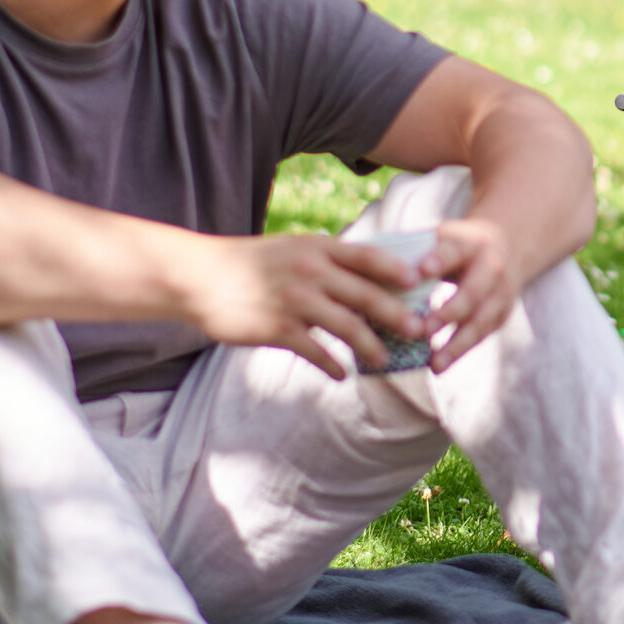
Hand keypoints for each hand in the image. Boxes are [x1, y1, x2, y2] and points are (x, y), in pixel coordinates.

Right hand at [185, 233, 429, 378]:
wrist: (201, 277)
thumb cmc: (252, 263)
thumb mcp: (294, 248)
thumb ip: (327, 259)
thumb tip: (366, 274)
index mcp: (318, 248)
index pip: (370, 256)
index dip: (398, 270)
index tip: (421, 283)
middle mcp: (311, 271)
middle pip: (367, 295)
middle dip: (398, 315)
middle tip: (420, 331)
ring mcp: (295, 300)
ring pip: (347, 327)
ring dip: (371, 346)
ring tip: (385, 360)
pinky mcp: (277, 328)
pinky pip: (315, 351)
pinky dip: (332, 365)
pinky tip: (342, 374)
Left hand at [420, 215, 521, 371]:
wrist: (506, 246)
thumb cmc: (455, 246)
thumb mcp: (442, 238)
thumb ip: (414, 251)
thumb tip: (363, 265)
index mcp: (469, 243)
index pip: (454, 250)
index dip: (440, 260)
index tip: (422, 271)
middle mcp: (491, 267)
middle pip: (473, 292)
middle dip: (449, 312)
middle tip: (422, 329)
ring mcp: (500, 293)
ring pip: (480, 321)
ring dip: (456, 343)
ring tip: (434, 363)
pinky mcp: (500, 315)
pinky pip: (480, 336)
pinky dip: (459, 352)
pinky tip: (438, 365)